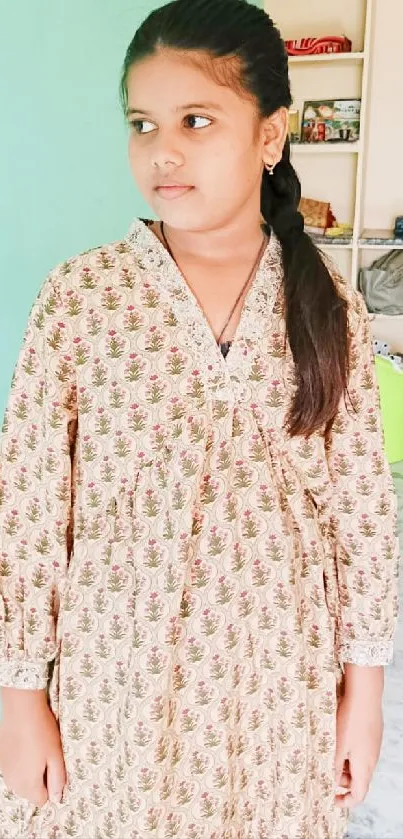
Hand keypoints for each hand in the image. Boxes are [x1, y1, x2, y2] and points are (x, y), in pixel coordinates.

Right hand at [0, 688, 65, 806]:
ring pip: (20, 781)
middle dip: (40, 780)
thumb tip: (57, 798)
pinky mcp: (0, 758)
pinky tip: (25, 745)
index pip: (42, 800)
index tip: (55, 769)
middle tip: (48, 757)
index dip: (51, 786)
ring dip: (29, 771)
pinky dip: (19, 762)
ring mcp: (4, 770)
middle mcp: (13, 782)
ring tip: (37, 749)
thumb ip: (57, 779)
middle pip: (30, 793)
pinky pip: (12, 769)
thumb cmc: (42, 730)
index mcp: (28, 784)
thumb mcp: (56, 755)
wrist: (20, 707)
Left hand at [335, 690, 382, 808]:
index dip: (345, 801)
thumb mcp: (337, 746)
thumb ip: (333, 767)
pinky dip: (349, 752)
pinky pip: (360, 751)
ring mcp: (373, 746)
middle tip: (324, 769)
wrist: (365, 694)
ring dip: (343, 764)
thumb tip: (329, 784)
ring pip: (358, 764)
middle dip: (341, 779)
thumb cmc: (350, 720)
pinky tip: (337, 739)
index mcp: (364, 766)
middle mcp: (371, 759)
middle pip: (358, 780)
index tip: (331, 798)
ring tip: (328, 752)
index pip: (359, 795)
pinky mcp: (372, 735)